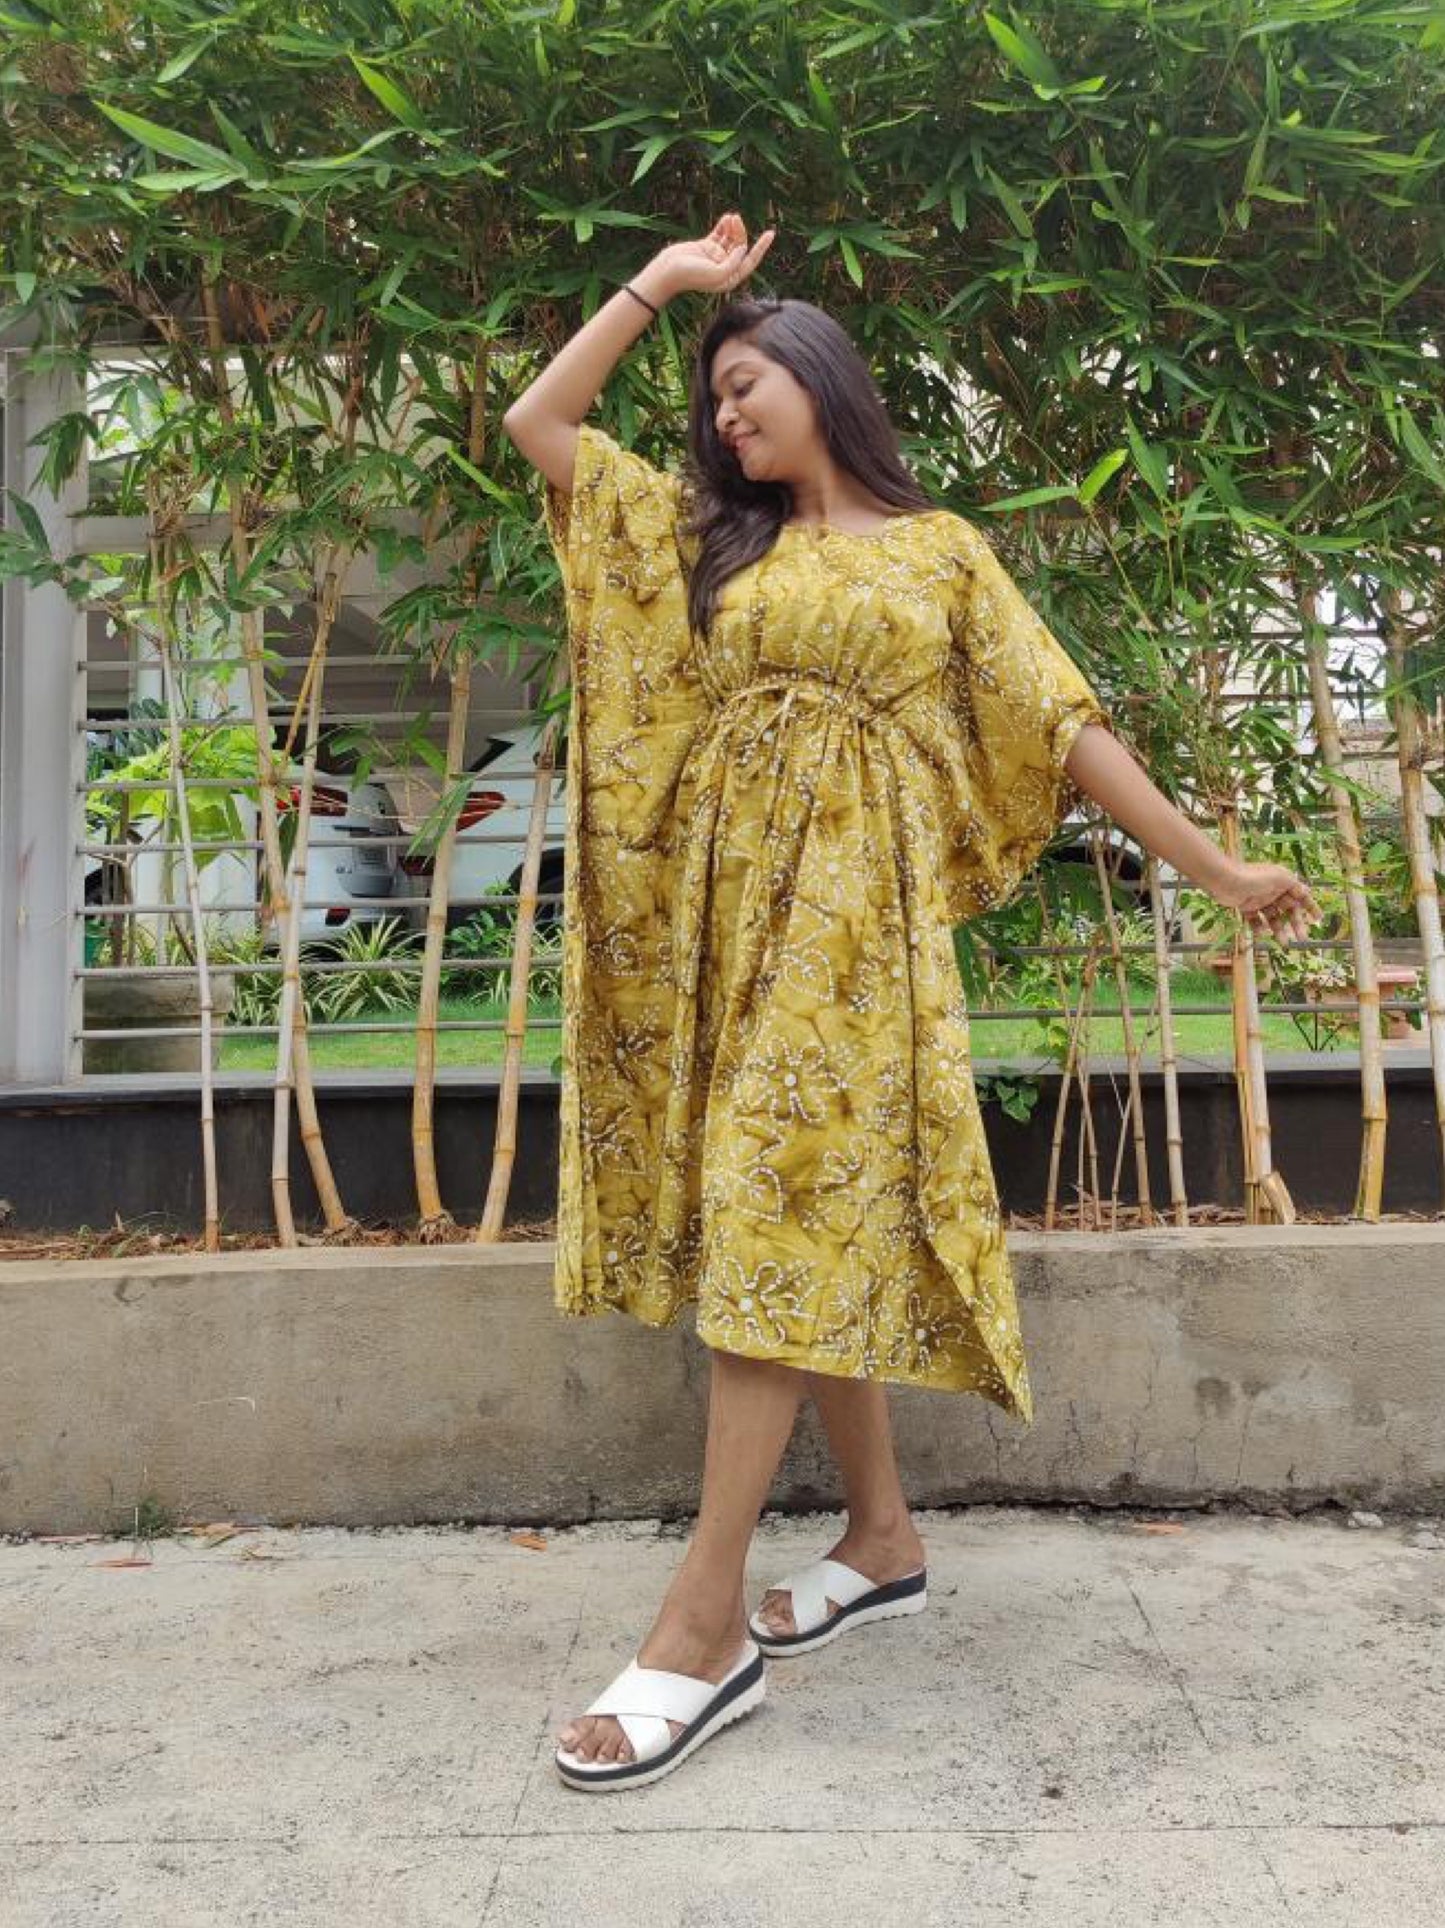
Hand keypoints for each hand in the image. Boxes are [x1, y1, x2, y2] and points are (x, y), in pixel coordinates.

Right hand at [646, 211, 776, 300]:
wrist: (668, 271)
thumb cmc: (690, 276)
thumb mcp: (716, 274)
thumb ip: (732, 264)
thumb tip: (742, 249)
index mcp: (730, 278)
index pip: (750, 261)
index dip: (761, 247)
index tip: (770, 233)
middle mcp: (725, 268)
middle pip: (740, 247)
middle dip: (741, 233)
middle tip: (737, 220)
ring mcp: (715, 257)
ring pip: (731, 239)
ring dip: (733, 227)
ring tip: (732, 217)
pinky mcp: (706, 247)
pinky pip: (720, 234)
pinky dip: (724, 226)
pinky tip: (727, 217)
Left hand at [1211, 860, 1324, 943]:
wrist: (1227, 881)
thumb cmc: (1255, 877)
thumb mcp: (1281, 878)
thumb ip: (1294, 885)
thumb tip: (1307, 890)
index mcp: (1284, 881)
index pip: (1302, 895)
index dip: (1311, 906)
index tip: (1319, 919)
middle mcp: (1273, 890)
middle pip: (1289, 910)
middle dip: (1296, 924)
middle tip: (1302, 938)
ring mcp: (1259, 899)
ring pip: (1273, 917)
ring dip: (1279, 930)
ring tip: (1284, 944)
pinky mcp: (1246, 906)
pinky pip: (1255, 920)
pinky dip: (1259, 928)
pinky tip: (1261, 934)